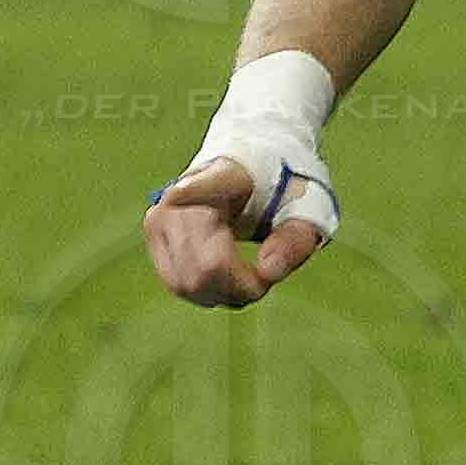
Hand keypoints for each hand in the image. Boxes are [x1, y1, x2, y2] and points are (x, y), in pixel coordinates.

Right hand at [144, 153, 336, 308]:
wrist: (254, 169)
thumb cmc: (285, 189)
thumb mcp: (309, 209)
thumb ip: (296, 240)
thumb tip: (268, 273)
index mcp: (221, 177)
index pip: (198, 190)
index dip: (201, 207)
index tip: (200, 211)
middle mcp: (178, 197)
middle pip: (204, 269)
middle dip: (241, 287)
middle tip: (266, 279)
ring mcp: (160, 220)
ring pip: (188, 284)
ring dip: (226, 294)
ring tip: (253, 279)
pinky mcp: (156, 240)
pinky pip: (179, 285)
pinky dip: (210, 294)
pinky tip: (232, 282)